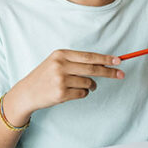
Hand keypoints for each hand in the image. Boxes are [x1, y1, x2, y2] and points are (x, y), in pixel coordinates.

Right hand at [5, 50, 122, 122]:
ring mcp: (60, 80)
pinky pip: (82, 93)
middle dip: (109, 72)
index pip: (88, 56)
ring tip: (84, 86)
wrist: (27, 92)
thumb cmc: (45, 77)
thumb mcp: (56, 62)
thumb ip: (76, 62)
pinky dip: (82, 93)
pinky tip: (72, 92)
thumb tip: (102, 64)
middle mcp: (60, 65)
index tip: (118, 61)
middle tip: (121, 74)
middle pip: (92, 68)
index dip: (105, 59)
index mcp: (60, 54)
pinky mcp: (61, 93)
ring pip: (88, 82)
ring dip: (91, 86)